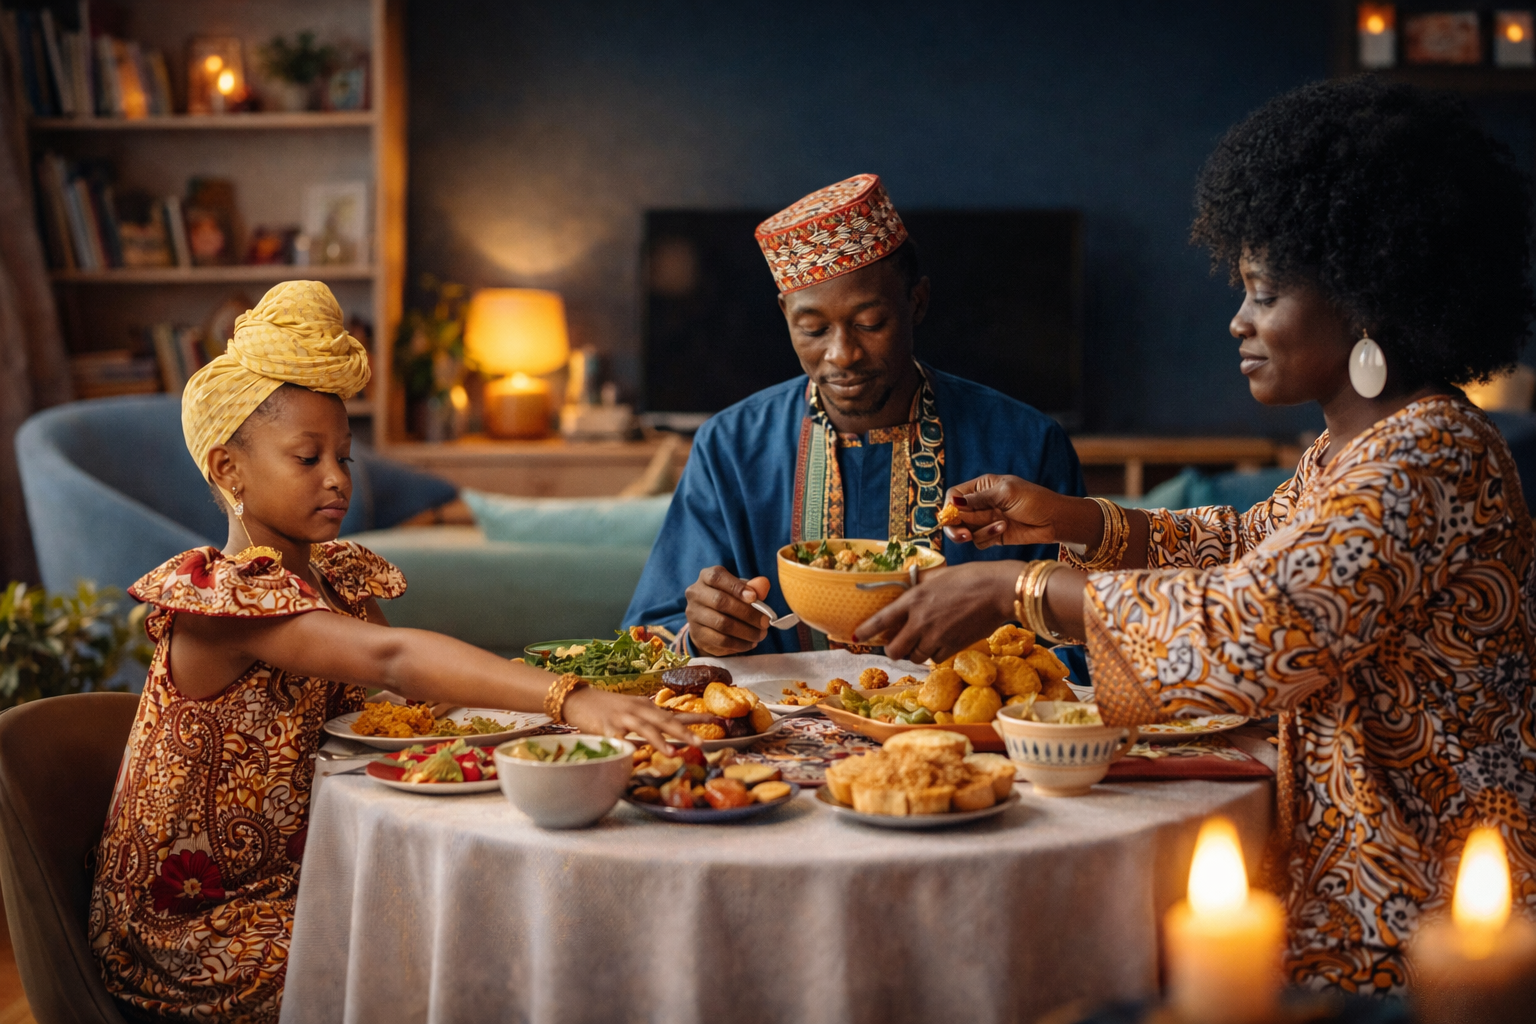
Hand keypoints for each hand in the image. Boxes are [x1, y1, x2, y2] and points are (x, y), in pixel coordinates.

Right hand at [562, 687, 705, 753]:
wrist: (577, 697)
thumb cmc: (606, 707)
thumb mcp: (632, 709)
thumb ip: (649, 720)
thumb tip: (668, 730)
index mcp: (646, 707)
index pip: (675, 713)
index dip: (696, 717)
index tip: (717, 720)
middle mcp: (638, 710)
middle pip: (665, 721)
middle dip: (684, 731)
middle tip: (702, 742)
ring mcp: (622, 718)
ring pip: (645, 729)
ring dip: (660, 741)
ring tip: (673, 752)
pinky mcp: (605, 727)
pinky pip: (618, 739)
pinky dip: (626, 747)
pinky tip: (633, 756)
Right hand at [685, 567, 771, 655]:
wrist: (708, 623)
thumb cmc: (729, 600)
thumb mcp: (741, 590)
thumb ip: (753, 587)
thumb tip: (764, 584)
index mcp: (706, 577)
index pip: (717, 577)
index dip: (736, 587)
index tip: (754, 598)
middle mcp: (696, 594)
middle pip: (720, 601)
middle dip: (747, 613)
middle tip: (765, 622)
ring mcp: (693, 615)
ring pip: (721, 624)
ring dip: (746, 631)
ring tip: (760, 634)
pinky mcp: (697, 634)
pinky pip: (720, 640)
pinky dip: (739, 643)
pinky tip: (751, 643)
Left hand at [854, 561, 1019, 663]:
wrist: (998, 590)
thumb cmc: (970, 577)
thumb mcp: (938, 576)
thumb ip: (920, 586)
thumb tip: (908, 586)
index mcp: (914, 599)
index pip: (881, 619)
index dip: (866, 631)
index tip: (857, 637)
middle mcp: (920, 621)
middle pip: (894, 650)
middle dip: (893, 650)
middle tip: (897, 645)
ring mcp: (936, 637)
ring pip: (914, 657)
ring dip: (914, 653)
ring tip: (921, 642)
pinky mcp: (952, 648)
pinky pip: (934, 659)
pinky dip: (934, 655)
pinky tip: (940, 643)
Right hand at [943, 476, 1091, 549]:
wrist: (1054, 520)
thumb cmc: (1034, 500)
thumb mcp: (1006, 493)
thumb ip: (979, 499)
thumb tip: (953, 502)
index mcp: (981, 487)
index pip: (954, 496)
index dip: (950, 507)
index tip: (952, 517)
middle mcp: (980, 504)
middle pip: (955, 516)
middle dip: (956, 527)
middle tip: (963, 536)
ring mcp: (986, 521)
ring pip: (966, 531)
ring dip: (979, 532)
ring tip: (999, 526)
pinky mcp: (993, 536)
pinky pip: (979, 542)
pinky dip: (987, 538)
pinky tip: (1003, 529)